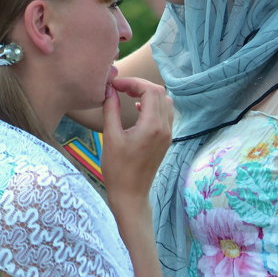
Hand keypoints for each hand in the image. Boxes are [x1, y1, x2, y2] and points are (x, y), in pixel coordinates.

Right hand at [100, 77, 171, 204]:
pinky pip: (165, 113)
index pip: (150, 90)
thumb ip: (111, 110)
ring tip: (128, 95)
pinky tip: (138, 108)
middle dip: (140, 85)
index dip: (133, 82)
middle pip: (160, 92)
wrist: (130, 194)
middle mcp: (164, 128)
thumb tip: (109, 90)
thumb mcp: (110, 137)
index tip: (116, 85)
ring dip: (148, 93)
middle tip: (121, 88)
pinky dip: (153, 105)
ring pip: (165, 102)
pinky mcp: (166, 139)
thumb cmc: (117, 169)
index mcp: (152, 126)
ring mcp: (167, 134)